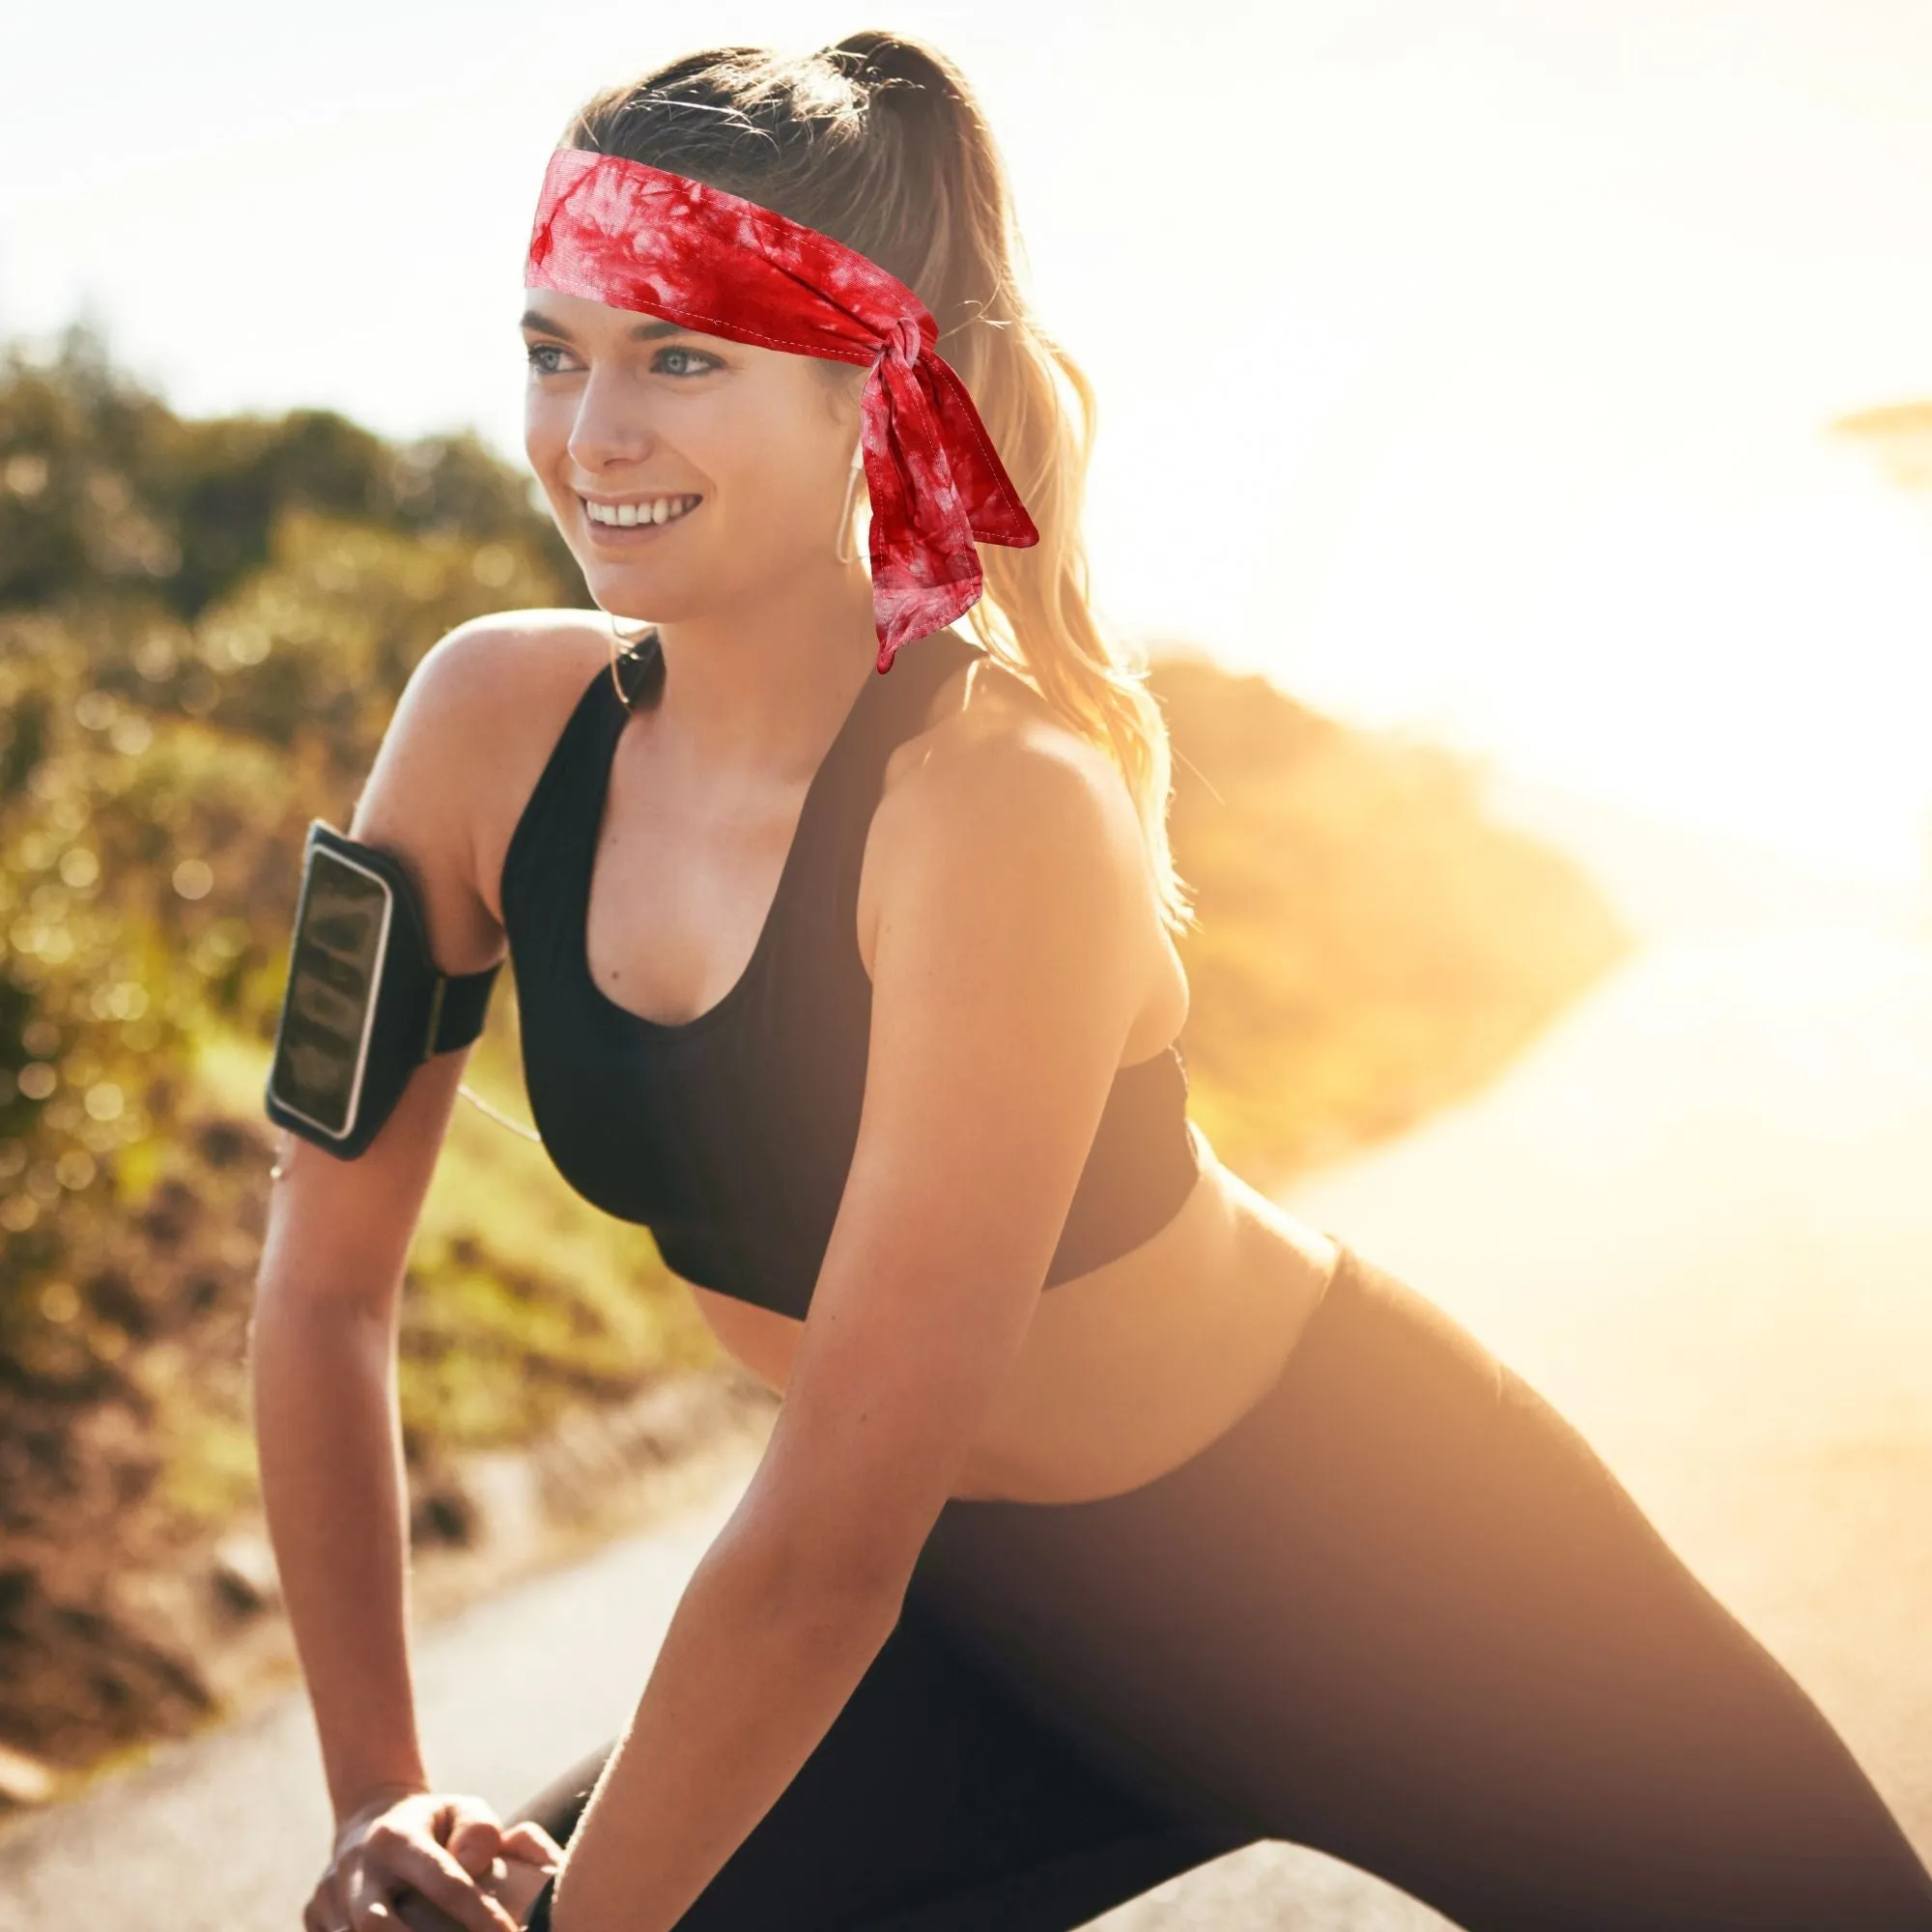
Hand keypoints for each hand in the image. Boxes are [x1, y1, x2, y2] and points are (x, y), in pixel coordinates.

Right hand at [305, 1786, 556, 1931]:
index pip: (442, 1881)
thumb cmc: (430, 1823)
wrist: (367, 1822)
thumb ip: (479, 1830)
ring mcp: (328, 1897)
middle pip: (378, 1927)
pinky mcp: (313, 1917)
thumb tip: (474, 1865)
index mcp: (396, 1836)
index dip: (477, 1914)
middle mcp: (356, 1869)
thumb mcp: (459, 1810)